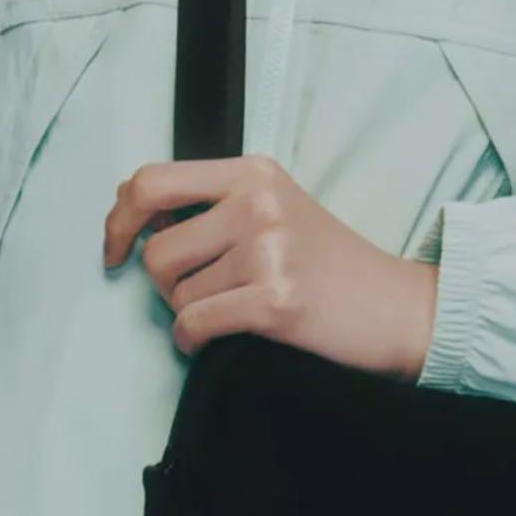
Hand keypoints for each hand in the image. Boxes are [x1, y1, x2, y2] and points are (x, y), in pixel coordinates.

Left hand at [103, 154, 438, 381]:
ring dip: (189, 316)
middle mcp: (258, 203)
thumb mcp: (280, 211)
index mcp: (254, 173)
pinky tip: (211, 342)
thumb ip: (218, 206)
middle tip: (196, 297)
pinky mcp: (275, 301)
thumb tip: (139, 227)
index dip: (117, 220)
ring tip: (226, 315)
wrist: (400, 309)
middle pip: (156, 250)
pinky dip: (193, 342)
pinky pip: (196, 325)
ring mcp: (268, 251)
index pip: (151, 182)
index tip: (114, 249)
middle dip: (164, 286)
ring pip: (177, 294)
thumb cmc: (336, 268)